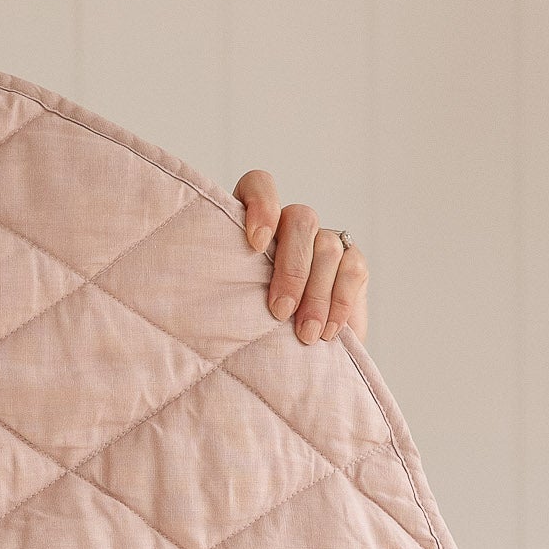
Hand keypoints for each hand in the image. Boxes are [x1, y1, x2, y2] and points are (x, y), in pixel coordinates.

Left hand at [233, 172, 366, 347]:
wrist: (286, 362)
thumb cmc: (244, 338)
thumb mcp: (225, 314)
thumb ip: (218, 295)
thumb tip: (196, 305)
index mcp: (250, 226)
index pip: (259, 185)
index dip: (261, 204)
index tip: (255, 244)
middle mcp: (289, 227)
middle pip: (300, 219)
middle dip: (292, 269)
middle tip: (279, 311)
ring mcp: (322, 242)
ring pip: (327, 246)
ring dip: (316, 295)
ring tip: (305, 335)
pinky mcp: (351, 264)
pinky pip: (353, 268)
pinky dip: (339, 302)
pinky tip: (327, 332)